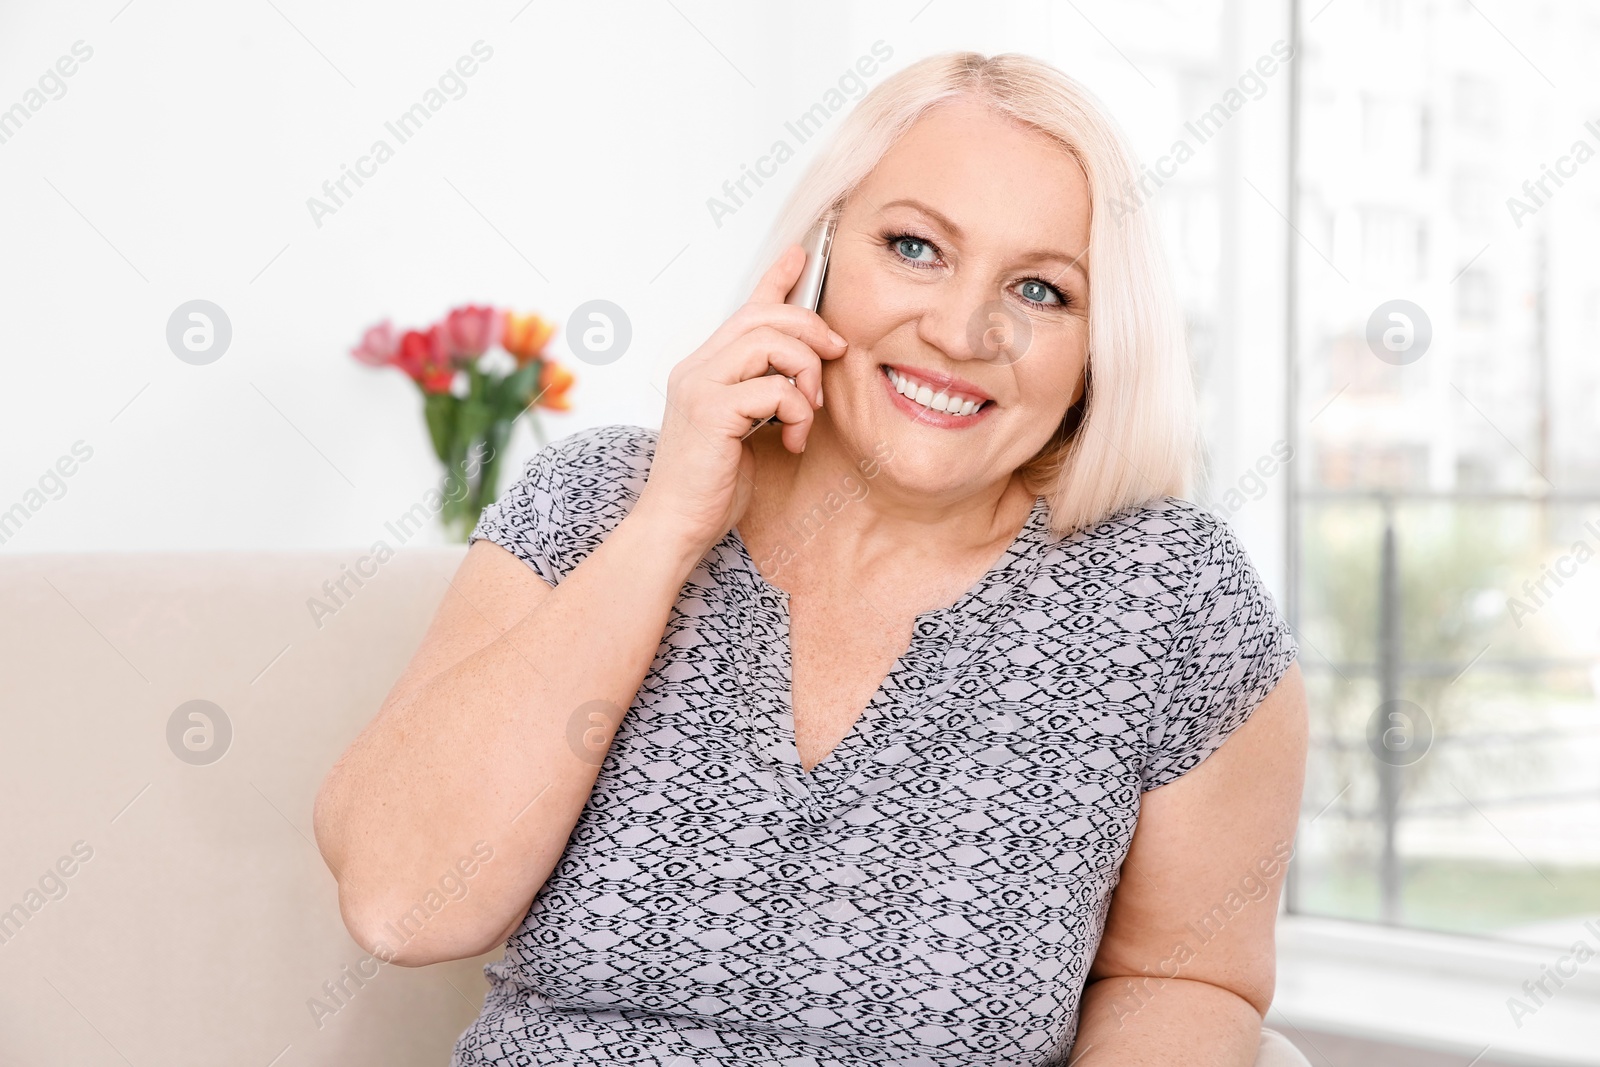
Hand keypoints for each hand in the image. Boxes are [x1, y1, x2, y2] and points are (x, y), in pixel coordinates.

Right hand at [633, 244, 848, 556]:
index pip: (743, 310)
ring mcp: (699, 386)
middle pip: (763, 316)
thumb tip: (804, 376)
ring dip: (806, 373)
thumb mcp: (745, 430)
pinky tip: (792, 440)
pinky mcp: (711, 411)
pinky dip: (797, 412)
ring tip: (808, 411)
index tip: (800, 255)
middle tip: (836, 356)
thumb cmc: (710, 485)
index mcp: (703, 369)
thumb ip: (764, 397)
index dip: (774, 279)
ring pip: (770, 342)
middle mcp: (696, 368)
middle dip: (811, 329)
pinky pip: (775, 388)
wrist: (674, 525)